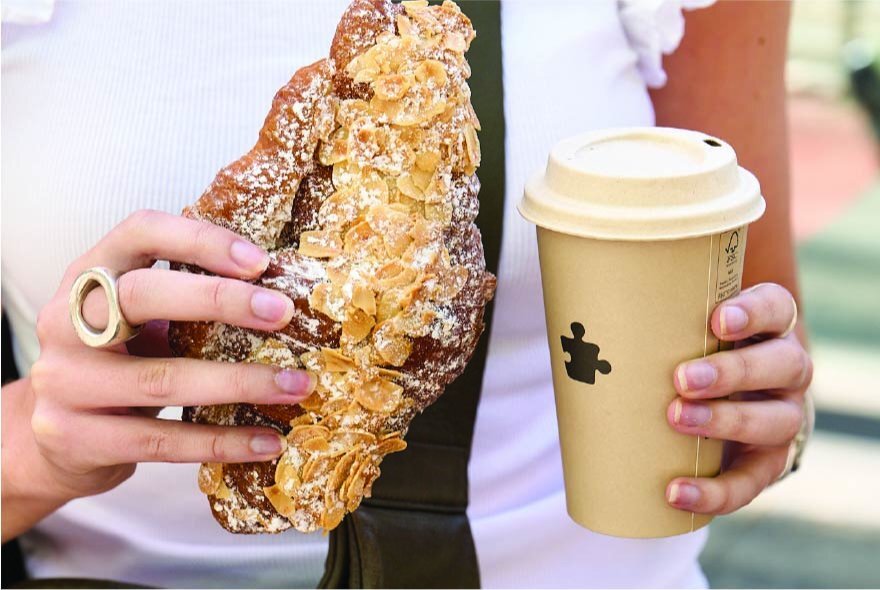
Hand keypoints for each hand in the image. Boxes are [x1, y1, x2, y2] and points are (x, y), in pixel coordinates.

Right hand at [2, 210, 314, 539]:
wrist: (56, 439)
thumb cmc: (120, 364)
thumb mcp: (138, 321)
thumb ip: (186, 302)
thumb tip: (284, 297)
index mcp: (88, 276)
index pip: (138, 233)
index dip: (198, 240)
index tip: (260, 261)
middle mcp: (66, 322)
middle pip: (140, 296)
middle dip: (220, 301)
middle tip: (283, 313)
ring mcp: (64, 382)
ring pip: (160, 379)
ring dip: (240, 383)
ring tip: (296, 387)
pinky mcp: (75, 438)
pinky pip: (161, 441)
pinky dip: (221, 442)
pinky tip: (267, 441)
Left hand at [665, 283, 811, 514]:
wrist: (722, 400)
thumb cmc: (686, 351)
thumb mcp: (679, 328)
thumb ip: (652, 316)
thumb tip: (579, 298)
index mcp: (768, 327)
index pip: (776, 309)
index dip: (753, 313)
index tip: (716, 319)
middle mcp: (786, 369)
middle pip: (782, 365)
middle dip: (732, 372)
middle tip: (682, 379)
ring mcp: (784, 417)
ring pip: (777, 421)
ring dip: (726, 421)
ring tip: (677, 420)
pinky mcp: (768, 463)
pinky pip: (751, 482)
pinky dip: (715, 490)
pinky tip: (676, 491)